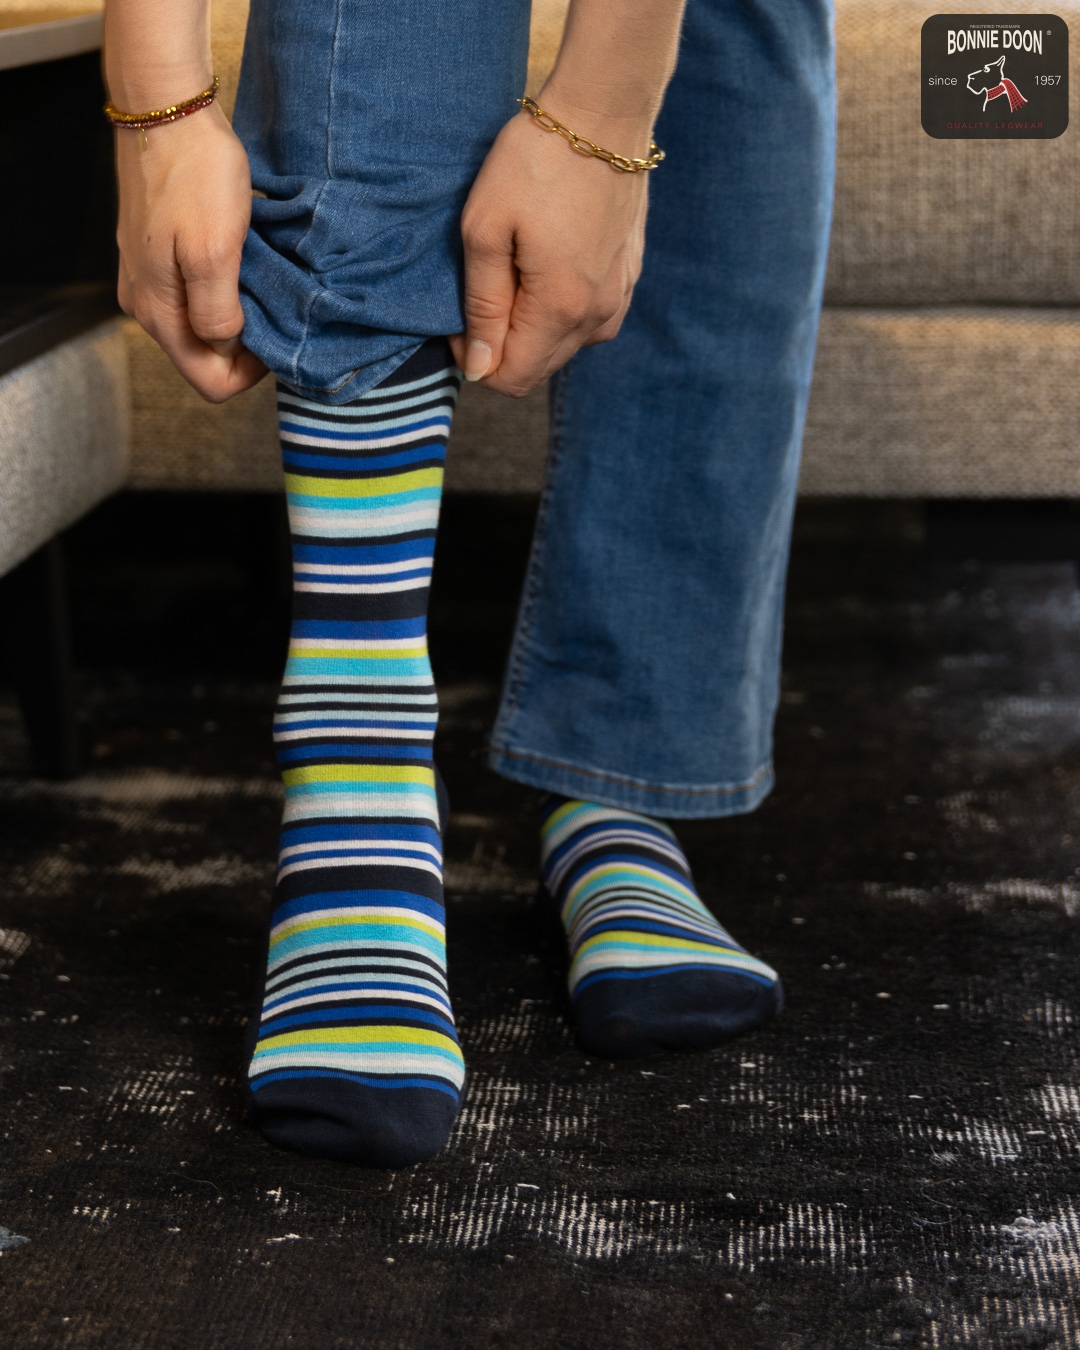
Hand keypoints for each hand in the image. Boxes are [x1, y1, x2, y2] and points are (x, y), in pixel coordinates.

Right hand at [115, 104, 266, 403]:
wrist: (166, 108)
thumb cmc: (194, 175)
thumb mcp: (214, 252)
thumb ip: (217, 312)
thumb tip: (225, 344)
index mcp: (157, 313)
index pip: (210, 382)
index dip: (250, 373)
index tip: (275, 339)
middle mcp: (145, 305)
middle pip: (204, 356)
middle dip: (245, 345)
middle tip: (276, 307)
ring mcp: (149, 279)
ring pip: (201, 325)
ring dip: (237, 315)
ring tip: (262, 281)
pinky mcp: (157, 254)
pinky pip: (195, 294)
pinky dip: (225, 289)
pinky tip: (244, 263)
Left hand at [448, 100, 650, 397]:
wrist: (603, 113)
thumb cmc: (534, 162)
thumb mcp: (484, 230)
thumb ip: (481, 305)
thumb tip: (479, 367)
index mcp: (559, 310)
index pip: (512, 378)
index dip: (476, 361)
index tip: (459, 320)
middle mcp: (597, 317)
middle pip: (538, 369)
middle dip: (502, 347)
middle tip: (483, 291)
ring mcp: (618, 299)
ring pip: (563, 347)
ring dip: (531, 329)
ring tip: (514, 274)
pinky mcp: (628, 278)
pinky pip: (588, 321)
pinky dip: (559, 310)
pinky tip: (546, 266)